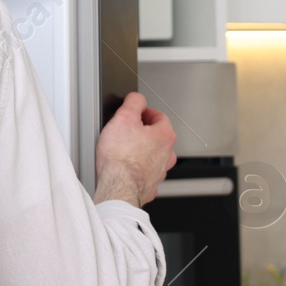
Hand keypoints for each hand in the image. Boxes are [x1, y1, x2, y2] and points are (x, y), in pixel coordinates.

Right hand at [93, 92, 175, 207]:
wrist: (118, 186)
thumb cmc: (120, 157)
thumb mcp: (123, 117)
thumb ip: (133, 103)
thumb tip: (137, 98)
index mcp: (165, 136)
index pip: (159, 116)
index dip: (144, 111)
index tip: (134, 112)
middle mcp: (167, 155)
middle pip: (157, 136)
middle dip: (142, 132)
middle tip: (125, 132)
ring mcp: (160, 172)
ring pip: (152, 155)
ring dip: (140, 151)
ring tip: (123, 151)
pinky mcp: (150, 185)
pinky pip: (144, 173)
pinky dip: (136, 169)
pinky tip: (124, 168)